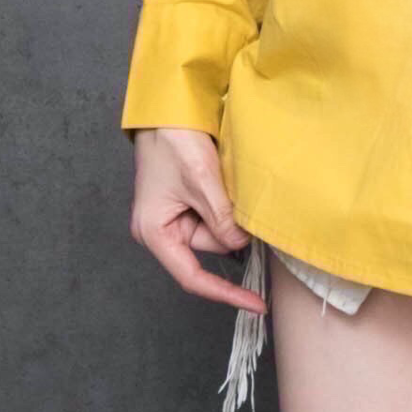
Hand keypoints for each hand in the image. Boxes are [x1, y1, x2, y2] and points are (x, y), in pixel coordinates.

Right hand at [127, 127, 266, 316]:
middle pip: (209, 249)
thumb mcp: (201, 182)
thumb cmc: (174, 142)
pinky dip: (229, 204)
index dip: (226, 293)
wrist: (170, 107)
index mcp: (155, 233)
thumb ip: (222, 218)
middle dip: (232, 230)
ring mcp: (175, 215)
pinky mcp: (188, 200)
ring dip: (232, 213)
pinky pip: (216, 213)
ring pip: (217, 229)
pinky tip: (230, 181)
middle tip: (245, 202)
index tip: (256, 304)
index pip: (192, 277)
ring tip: (229, 179)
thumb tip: (242, 245)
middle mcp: (162, 229)